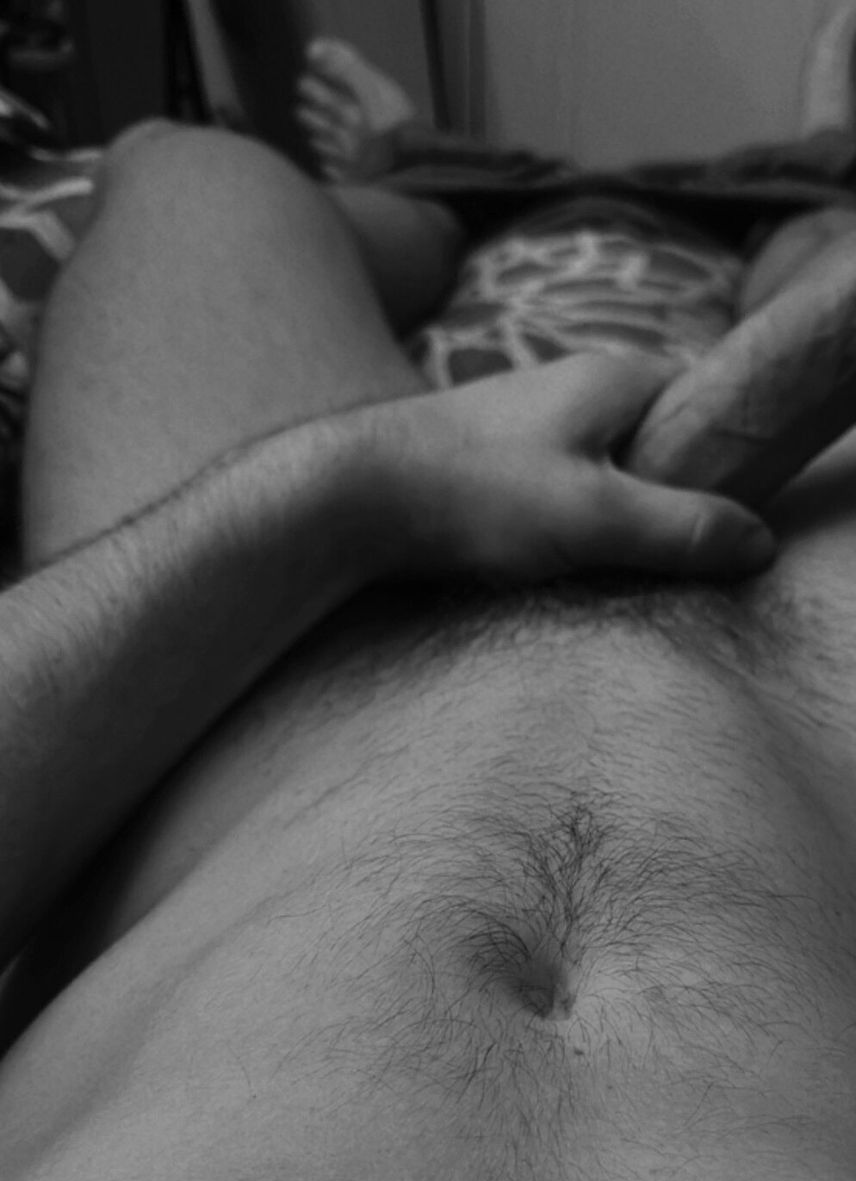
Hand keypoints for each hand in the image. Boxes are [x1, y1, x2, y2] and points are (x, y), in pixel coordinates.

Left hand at [360, 351, 774, 584]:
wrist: (348, 496)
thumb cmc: (472, 493)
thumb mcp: (595, 518)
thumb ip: (681, 529)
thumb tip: (758, 544)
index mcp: (614, 376)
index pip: (703, 401)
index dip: (719, 461)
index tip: (710, 519)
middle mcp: (571, 383)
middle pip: (654, 440)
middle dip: (662, 497)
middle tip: (653, 552)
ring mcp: (526, 419)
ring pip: (600, 469)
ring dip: (607, 517)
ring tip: (591, 560)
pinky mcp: (488, 457)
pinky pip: (553, 488)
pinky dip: (559, 523)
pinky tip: (538, 557)